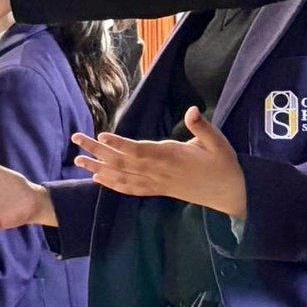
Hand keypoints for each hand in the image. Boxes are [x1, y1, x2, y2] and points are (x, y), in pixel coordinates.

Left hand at [71, 106, 247, 217]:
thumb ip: (202, 127)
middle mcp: (159, 171)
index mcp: (171, 156)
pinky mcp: (158, 190)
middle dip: (97, 151)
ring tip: (77, 160)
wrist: (230, 195)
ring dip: (98, 168)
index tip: (102, 136)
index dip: (120, 145)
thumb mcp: (218, 142)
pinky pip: (131, 189)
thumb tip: (192, 110)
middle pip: (123, 162)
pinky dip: (112, 184)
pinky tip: (97, 179)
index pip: (140, 151)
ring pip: (122, 176)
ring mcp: (157, 183)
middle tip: (76, 139)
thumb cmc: (223, 165)